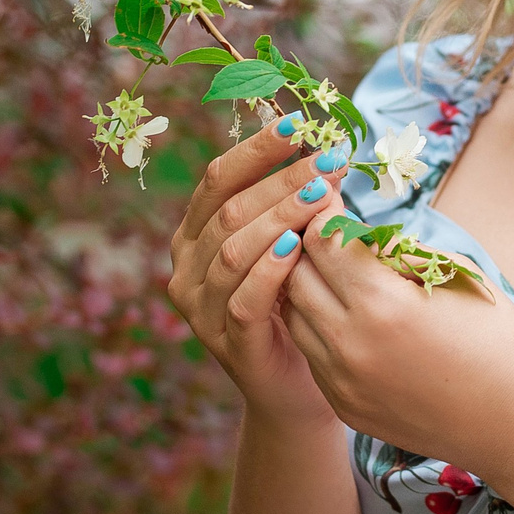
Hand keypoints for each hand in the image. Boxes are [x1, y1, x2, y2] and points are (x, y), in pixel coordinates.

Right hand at [167, 114, 350, 426]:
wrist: (291, 391)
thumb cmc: (294, 308)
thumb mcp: (288, 250)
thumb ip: (289, 207)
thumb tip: (322, 146)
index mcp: (194, 236)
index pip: (219, 179)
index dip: (257, 148)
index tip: (299, 122)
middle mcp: (186, 269)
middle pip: (230, 210)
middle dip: (282, 179)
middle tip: (328, 159)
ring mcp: (200, 309)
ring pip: (234, 250)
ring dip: (281, 217)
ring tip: (322, 195)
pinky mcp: (224, 343)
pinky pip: (242, 299)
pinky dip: (270, 270)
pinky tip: (298, 249)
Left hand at [281, 217, 513, 472]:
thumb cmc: (501, 341)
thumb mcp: (457, 276)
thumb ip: (400, 250)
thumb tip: (360, 230)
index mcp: (384, 302)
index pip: (323, 241)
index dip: (326, 213)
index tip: (333, 201)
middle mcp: (352, 344)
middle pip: (296, 275)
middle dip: (310, 249)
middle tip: (331, 236)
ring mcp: (343, 381)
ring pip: (295, 317)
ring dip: (308, 290)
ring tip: (338, 277)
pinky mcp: (345, 406)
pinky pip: (313, 356)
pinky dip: (322, 330)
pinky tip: (351, 320)